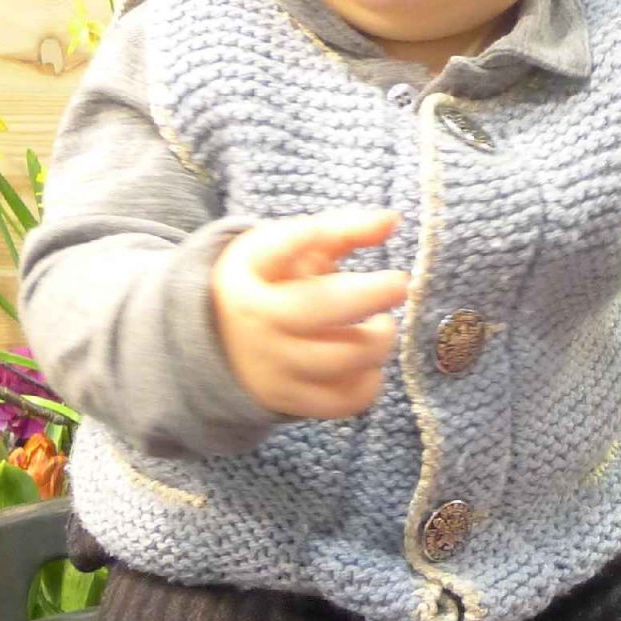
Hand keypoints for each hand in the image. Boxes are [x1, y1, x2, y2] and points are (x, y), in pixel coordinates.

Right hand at [212, 208, 409, 419]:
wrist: (221, 343)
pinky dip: (369, 383)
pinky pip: (343, 401)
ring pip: (342, 359)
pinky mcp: (290, 401)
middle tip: (399, 283)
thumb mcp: (289, 250)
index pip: (277, 251)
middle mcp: (259, 323)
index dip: (308, 237)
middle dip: (371, 293)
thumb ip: (340, 231)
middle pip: (320, 309)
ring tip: (381, 326)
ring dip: (378, 341)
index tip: (343, 228)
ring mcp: (274, 367)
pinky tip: (368, 364)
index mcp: (252, 275)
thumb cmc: (269, 284)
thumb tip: (392, 219)